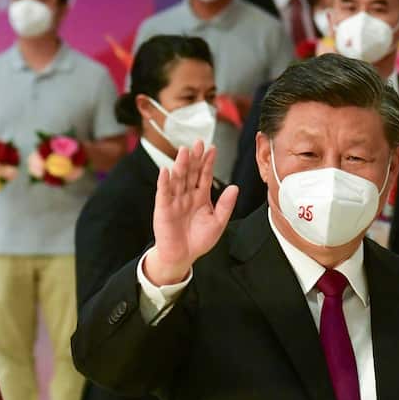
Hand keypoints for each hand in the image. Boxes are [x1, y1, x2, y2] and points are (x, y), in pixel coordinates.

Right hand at [143, 141, 237, 285]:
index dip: (208, 162)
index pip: (204, 175)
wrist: (182, 256)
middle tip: (198, 143)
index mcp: (201, 196)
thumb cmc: (199, 240)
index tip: (212, 148)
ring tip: (184, 151)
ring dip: (180, 165)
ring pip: (178, 179)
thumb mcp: (218, 223)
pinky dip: (164, 181)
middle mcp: (187, 195)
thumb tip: (235, 187)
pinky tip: (166, 170)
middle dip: (194, 158)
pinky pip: (163, 193)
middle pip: (191, 172)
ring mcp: (174, 200)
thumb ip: (226, 205)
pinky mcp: (163, 208)